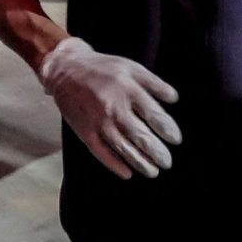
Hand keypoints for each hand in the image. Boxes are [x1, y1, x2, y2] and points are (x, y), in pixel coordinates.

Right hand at [37, 37, 180, 179]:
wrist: (66, 69)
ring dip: (139, 162)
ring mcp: (97, 121)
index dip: (167, 129)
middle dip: (156, 151)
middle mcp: (113, 108)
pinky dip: (114, 164)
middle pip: (139, 134)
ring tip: (153, 172)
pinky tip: (127, 173)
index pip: (154, 114)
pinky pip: (100, 152)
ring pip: (122, 147)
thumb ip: (155, 83)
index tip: (175, 140)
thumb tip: (174, 99)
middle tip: (167, 162)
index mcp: (128, 90)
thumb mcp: (133, 68)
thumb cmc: (105, 69)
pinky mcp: (84, 131)